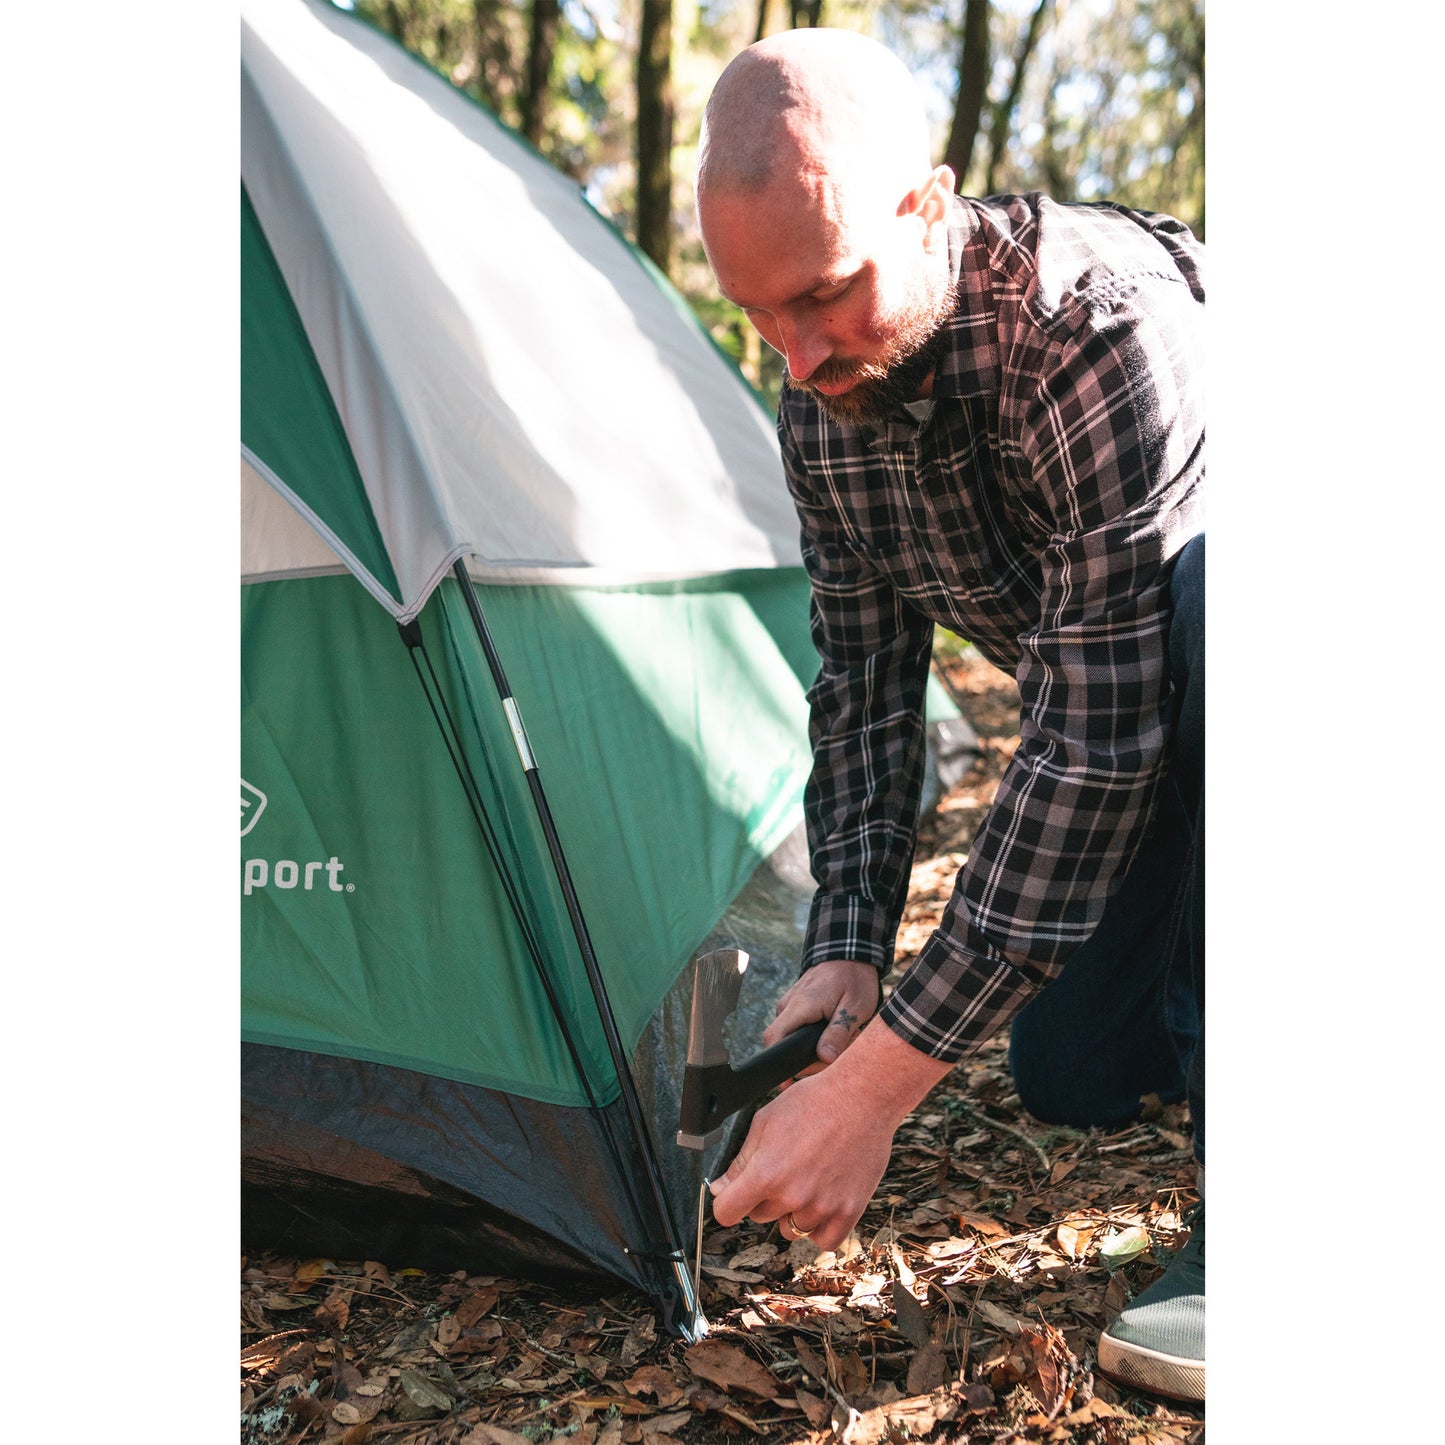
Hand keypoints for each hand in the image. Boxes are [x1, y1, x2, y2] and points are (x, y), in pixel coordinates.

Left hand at [709, 1019, 951, 1250]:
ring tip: (805, 1180)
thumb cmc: (814, 1102)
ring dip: (792, 1212)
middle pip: (760, 1217)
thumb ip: (741, 1161)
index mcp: (766, 1173)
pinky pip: (823, 1240)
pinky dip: (817, 1228)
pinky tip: (819, 1204)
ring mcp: (821, 1207)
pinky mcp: (848, 1211)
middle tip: (782, 1169)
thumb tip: (721, 1189)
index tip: (733, 1195)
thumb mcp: (765, 1121)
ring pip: (791, 1229)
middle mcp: (792, 1196)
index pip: (726, 1212)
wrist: (862, 1098)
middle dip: (764, 1197)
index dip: (726, 1202)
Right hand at [763, 958, 879, 1076]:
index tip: (787, 1084)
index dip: (777, 1064)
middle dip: (807, 1059)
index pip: (774, 1039)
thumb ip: (838, 1033)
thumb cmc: (854, 979)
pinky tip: (833, 1031)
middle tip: (835, 1055)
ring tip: (840, 1037)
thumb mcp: (854, 1007)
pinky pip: (797, 1029)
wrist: (849, 954)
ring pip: (792, 1037)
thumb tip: (825, 1058)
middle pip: (782, 1044)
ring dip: (813, 1046)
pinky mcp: (795, 1006)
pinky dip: (812, 1036)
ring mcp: (790, 1005)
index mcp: (800, 1006)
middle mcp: (788, 1006)